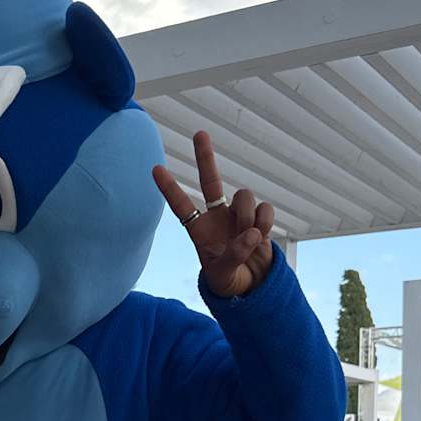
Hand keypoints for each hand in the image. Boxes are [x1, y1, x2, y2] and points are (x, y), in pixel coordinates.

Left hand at [153, 130, 274, 297]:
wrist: (252, 287)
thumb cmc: (228, 281)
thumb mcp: (222, 274)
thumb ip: (234, 254)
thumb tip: (252, 233)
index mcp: (199, 230)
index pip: (181, 205)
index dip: (169, 188)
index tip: (155, 168)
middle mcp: (217, 217)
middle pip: (209, 180)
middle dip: (205, 157)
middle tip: (199, 133)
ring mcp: (238, 215)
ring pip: (244, 195)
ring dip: (247, 215)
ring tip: (250, 236)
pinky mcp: (259, 218)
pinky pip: (264, 208)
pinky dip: (265, 221)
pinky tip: (262, 235)